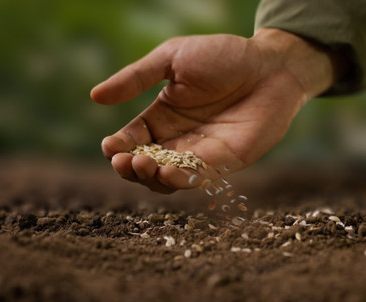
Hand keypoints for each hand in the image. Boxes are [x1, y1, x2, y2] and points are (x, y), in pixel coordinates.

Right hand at [91, 28, 340, 192]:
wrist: (271, 65)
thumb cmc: (224, 56)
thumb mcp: (173, 59)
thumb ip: (136, 78)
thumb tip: (95, 96)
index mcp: (163, 114)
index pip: (132, 139)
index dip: (118, 147)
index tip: (110, 147)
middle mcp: (179, 138)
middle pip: (145, 164)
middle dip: (130, 167)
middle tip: (126, 161)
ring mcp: (201, 152)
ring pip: (167, 178)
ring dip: (151, 178)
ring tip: (143, 165)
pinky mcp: (225, 162)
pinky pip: (198, 178)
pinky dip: (180, 180)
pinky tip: (167, 173)